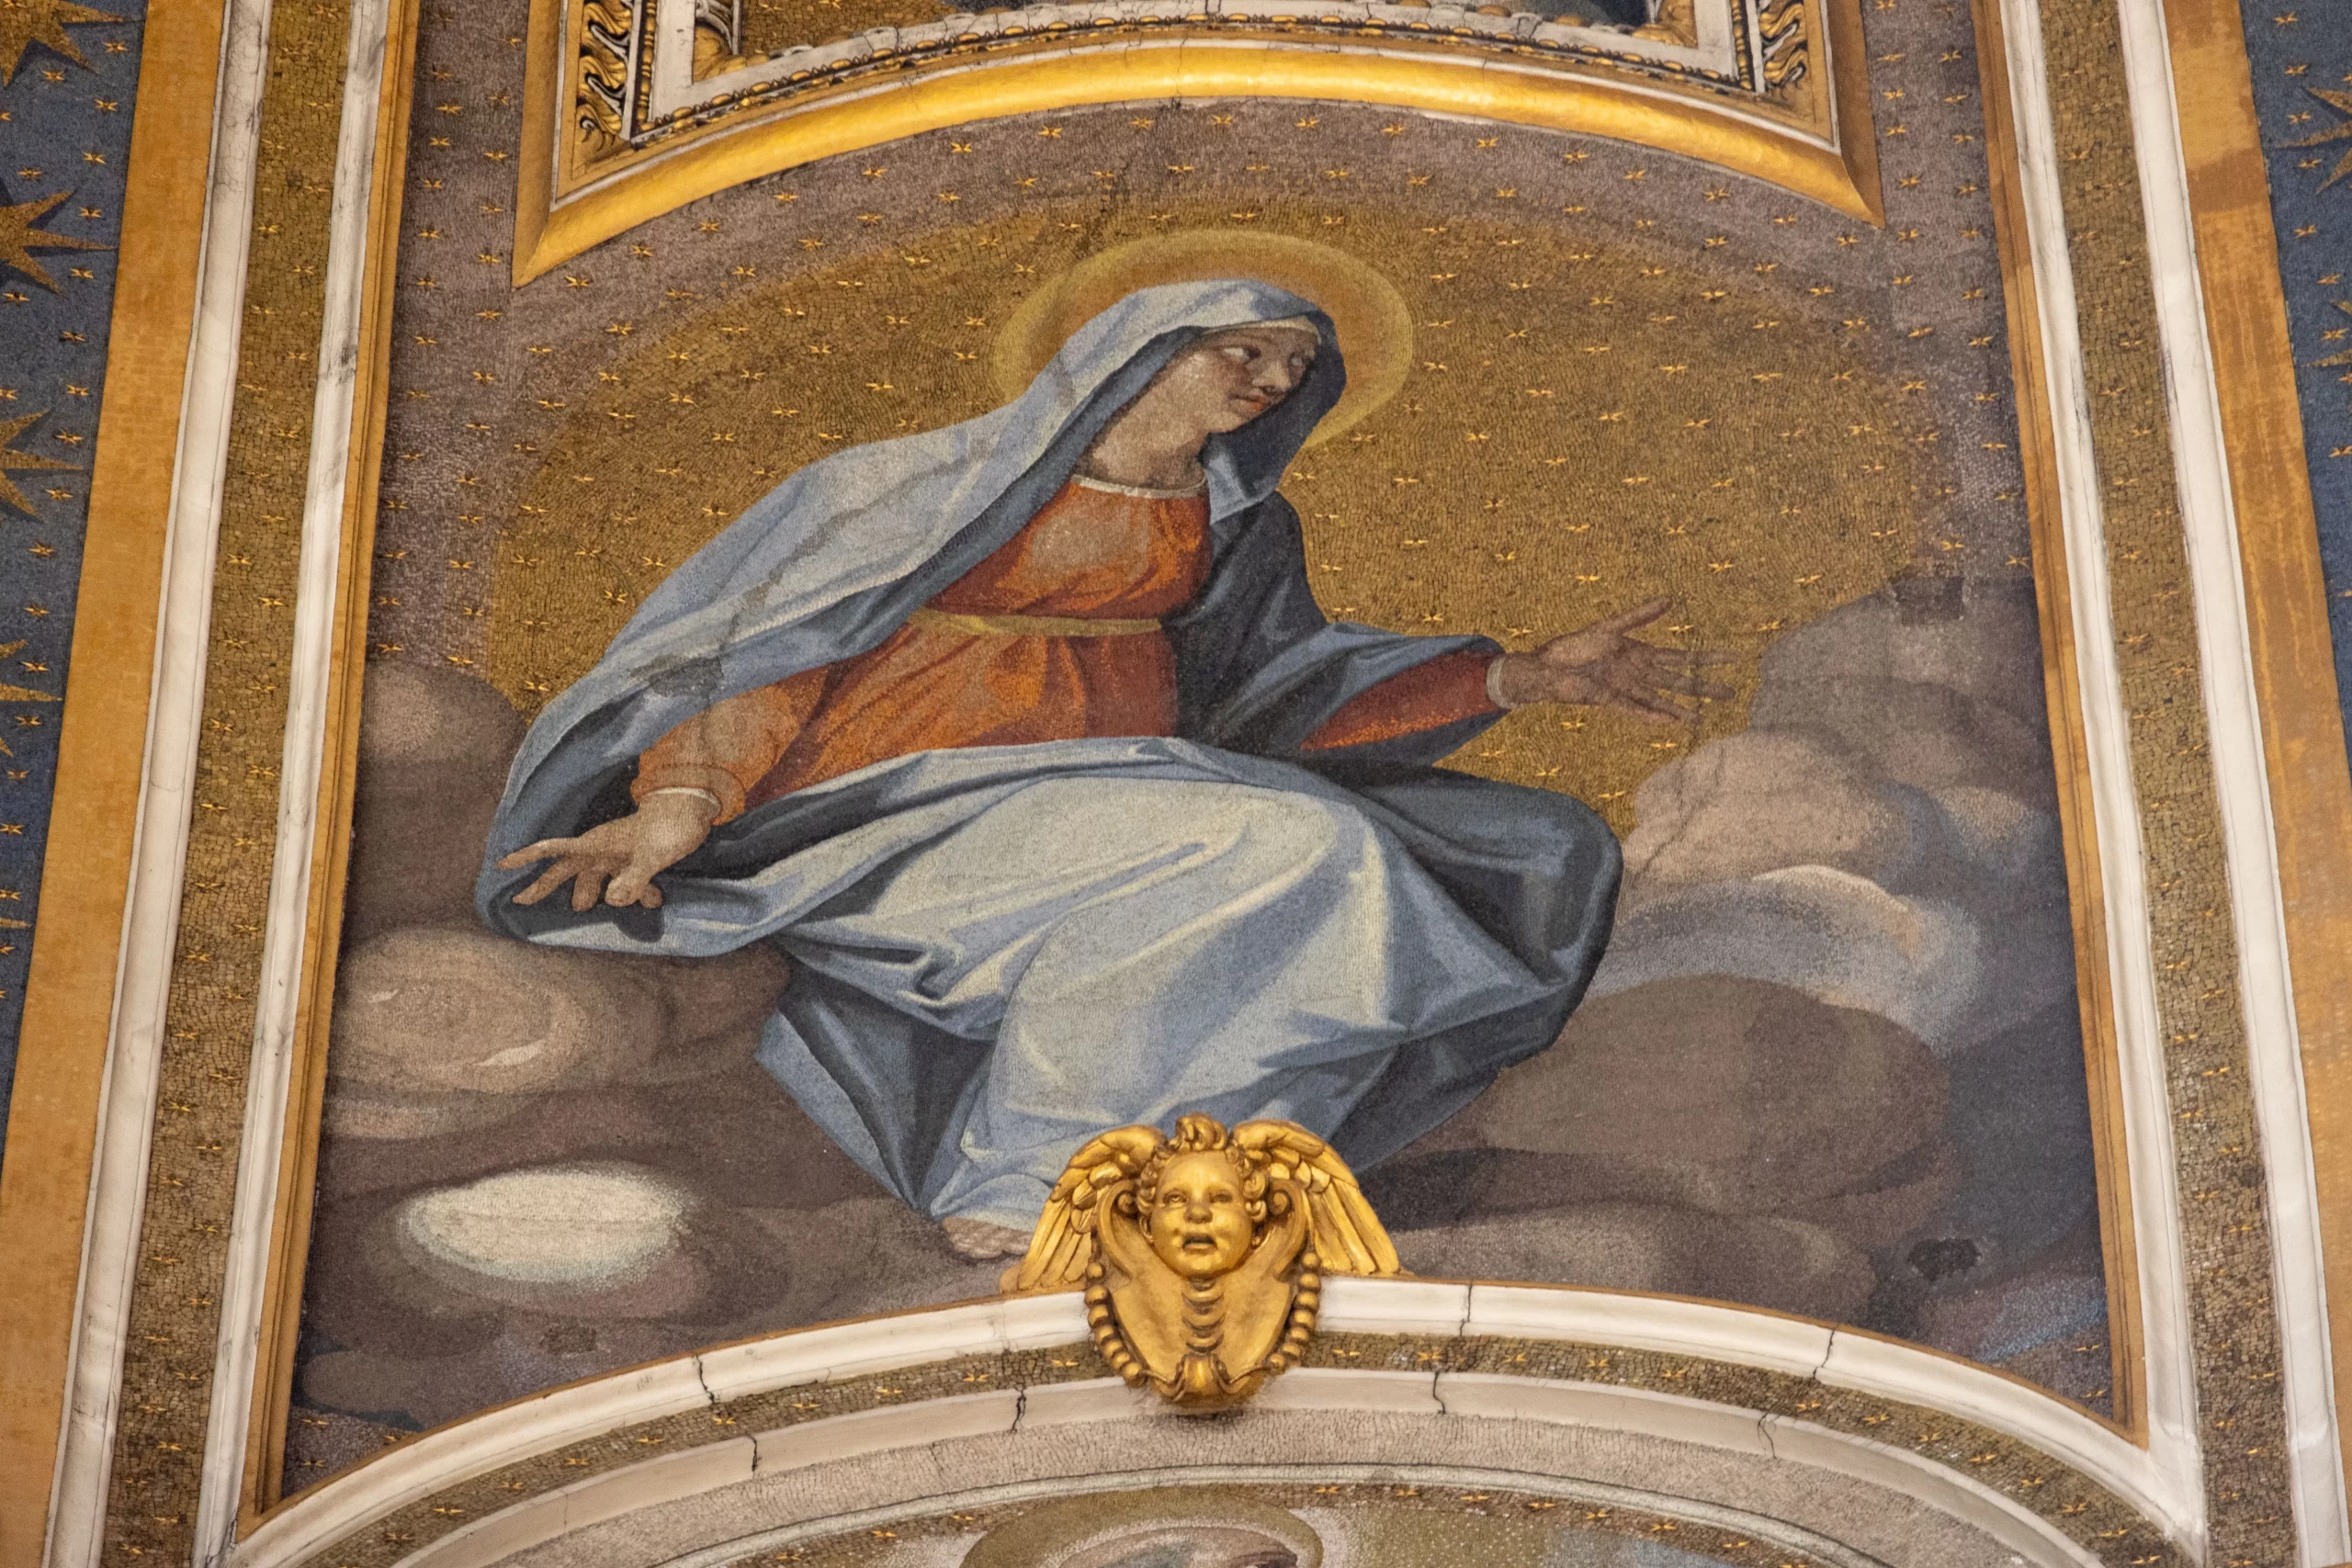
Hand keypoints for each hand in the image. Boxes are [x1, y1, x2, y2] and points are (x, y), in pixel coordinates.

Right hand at [497, 790, 716, 910]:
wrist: (694, 809)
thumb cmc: (670, 827)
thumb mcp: (653, 855)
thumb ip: (634, 879)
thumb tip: (610, 901)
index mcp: (597, 844)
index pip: (554, 850)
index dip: (527, 857)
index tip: (501, 864)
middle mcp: (602, 849)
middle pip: (568, 870)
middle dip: (546, 884)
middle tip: (522, 900)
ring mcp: (618, 854)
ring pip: (598, 880)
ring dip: (601, 895)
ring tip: (597, 909)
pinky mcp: (635, 859)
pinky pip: (626, 881)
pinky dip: (637, 893)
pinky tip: (654, 901)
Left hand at [1490, 597, 1733, 724]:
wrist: (1549, 666)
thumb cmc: (1575, 645)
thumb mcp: (1610, 627)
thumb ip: (1640, 615)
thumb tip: (1670, 599)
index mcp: (1641, 653)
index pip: (1682, 657)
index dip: (1707, 658)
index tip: (1733, 658)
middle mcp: (1639, 673)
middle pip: (1679, 681)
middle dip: (1704, 687)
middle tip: (1731, 694)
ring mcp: (1627, 689)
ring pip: (1661, 700)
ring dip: (1680, 709)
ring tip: (1701, 718)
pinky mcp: (1611, 701)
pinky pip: (1636, 710)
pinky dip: (1651, 716)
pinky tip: (1669, 723)